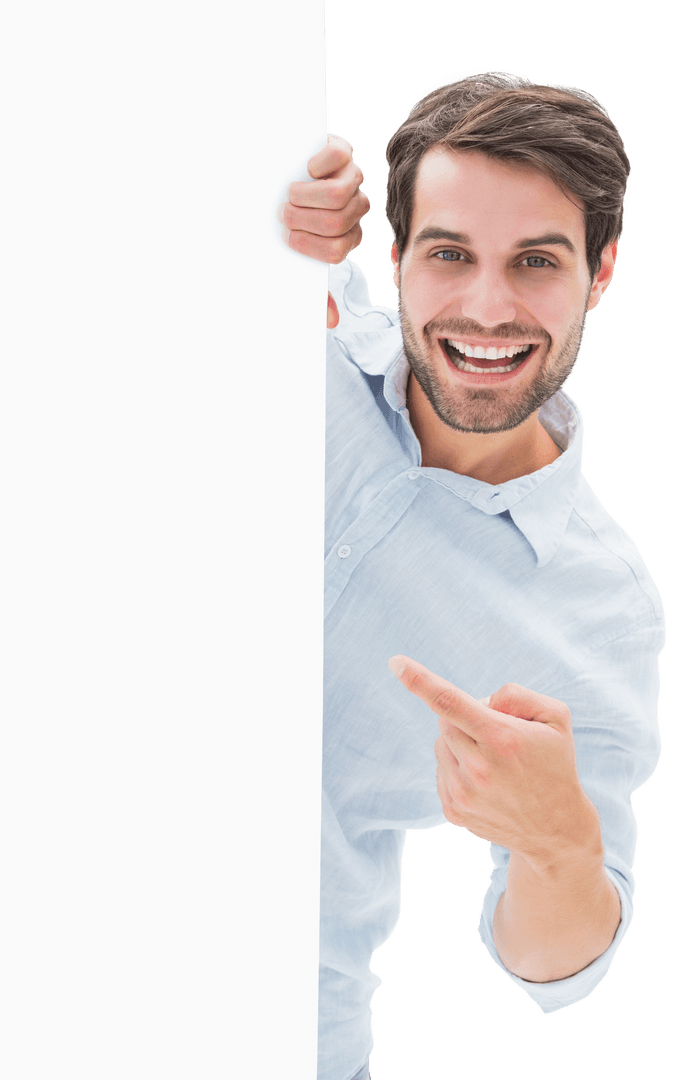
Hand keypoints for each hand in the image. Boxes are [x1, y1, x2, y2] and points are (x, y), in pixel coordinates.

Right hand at [278, 134, 369, 326]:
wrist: (272, 176)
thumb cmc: (284, 222)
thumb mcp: (294, 255)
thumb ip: (314, 287)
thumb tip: (331, 321)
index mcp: (346, 235)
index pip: (338, 251)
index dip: (310, 247)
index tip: (288, 238)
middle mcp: (354, 208)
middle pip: (338, 224)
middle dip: (303, 222)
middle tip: (283, 216)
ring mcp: (350, 178)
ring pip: (341, 195)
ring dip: (307, 197)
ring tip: (289, 195)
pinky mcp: (341, 151)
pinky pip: (340, 158)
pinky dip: (320, 166)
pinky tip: (306, 170)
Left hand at [389, 656, 595, 865]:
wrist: (556, 830)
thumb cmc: (555, 764)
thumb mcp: (555, 718)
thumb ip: (517, 695)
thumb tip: (478, 701)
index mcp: (502, 738)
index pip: (451, 702)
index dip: (419, 680)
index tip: (396, 663)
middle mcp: (479, 767)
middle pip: (445, 720)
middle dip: (466, 719)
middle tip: (497, 735)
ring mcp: (464, 792)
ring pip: (442, 744)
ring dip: (461, 744)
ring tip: (495, 763)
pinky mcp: (453, 810)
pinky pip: (442, 770)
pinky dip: (458, 767)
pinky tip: (486, 782)